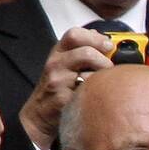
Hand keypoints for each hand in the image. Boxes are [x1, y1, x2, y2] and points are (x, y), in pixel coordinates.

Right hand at [19, 28, 113, 149]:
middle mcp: (56, 64)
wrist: (38, 114)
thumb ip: (81, 50)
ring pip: (90, 75)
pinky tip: (95, 97)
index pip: (75, 35)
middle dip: (104, 61)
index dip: (95, 38)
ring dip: (102, 80)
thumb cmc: (56, 88)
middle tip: (110, 69)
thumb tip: (103, 38)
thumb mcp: (64, 63)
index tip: (109, 45)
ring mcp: (58, 82)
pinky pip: (87, 94)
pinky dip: (96, 94)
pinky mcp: (63, 99)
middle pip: (86, 53)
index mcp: (58, 52)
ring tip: (102, 85)